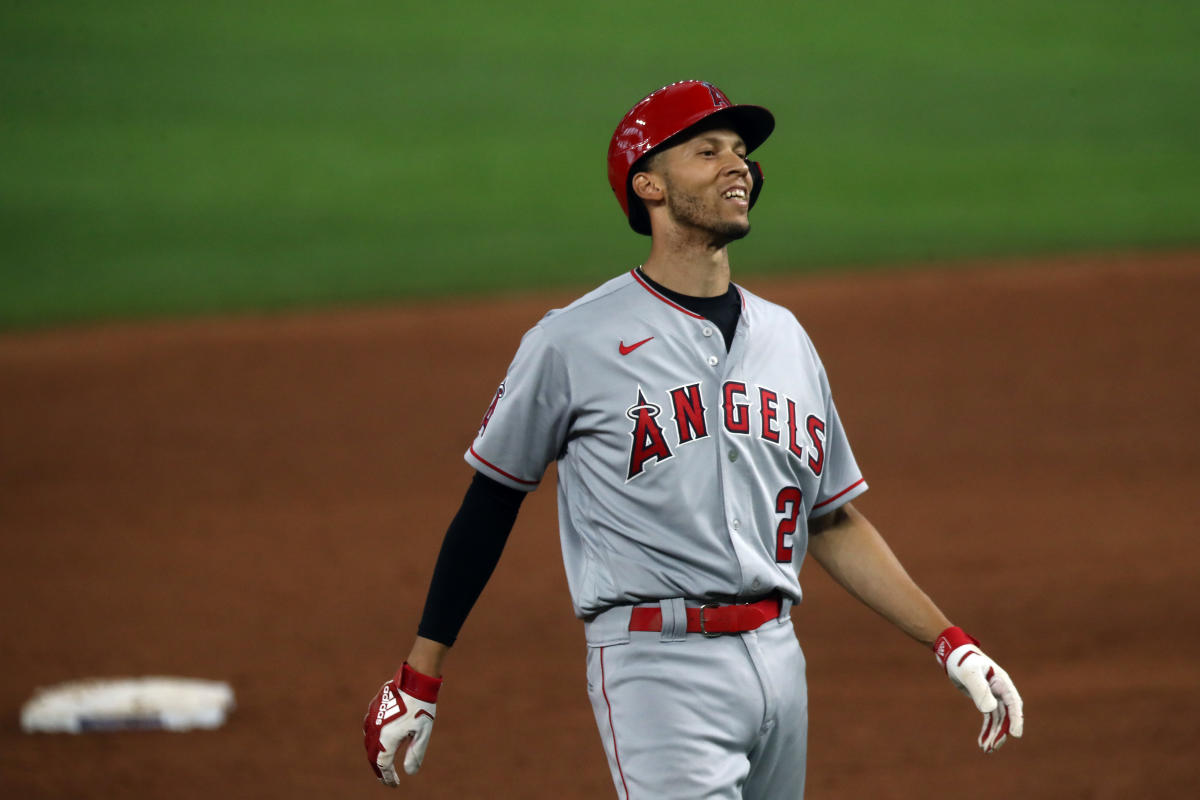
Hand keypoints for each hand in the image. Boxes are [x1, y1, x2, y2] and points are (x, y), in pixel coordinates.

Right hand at [363, 663, 442, 784]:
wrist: (415, 680)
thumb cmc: (421, 707)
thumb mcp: (422, 733)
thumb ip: (415, 753)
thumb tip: (409, 772)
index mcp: (387, 738)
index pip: (383, 765)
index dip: (387, 777)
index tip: (394, 785)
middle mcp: (376, 730)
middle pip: (373, 756)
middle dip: (379, 769)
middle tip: (386, 779)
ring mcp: (372, 717)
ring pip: (368, 742)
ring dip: (374, 755)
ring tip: (382, 763)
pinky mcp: (374, 707)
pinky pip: (369, 727)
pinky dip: (372, 739)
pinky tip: (379, 740)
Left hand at [933, 627, 1023, 752]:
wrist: (953, 656)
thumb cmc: (963, 660)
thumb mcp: (970, 673)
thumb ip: (980, 690)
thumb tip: (990, 710)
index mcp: (1002, 682)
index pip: (1013, 704)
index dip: (1016, 719)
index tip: (1015, 735)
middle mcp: (1001, 691)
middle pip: (1006, 715)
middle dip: (1001, 732)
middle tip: (993, 747)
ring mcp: (994, 697)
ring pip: (998, 720)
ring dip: (994, 734)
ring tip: (987, 749)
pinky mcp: (985, 701)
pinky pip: (989, 718)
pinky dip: (987, 730)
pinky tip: (982, 743)